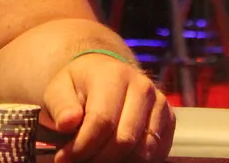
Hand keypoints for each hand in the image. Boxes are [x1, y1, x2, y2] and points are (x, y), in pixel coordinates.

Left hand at [40, 52, 172, 162]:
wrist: (104, 74)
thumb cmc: (79, 85)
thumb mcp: (59, 89)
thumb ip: (61, 107)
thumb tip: (67, 123)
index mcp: (113, 75)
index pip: (102, 120)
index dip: (83, 145)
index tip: (64, 157)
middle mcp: (141, 87)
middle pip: (124, 139)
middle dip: (99, 158)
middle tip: (79, 162)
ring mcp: (159, 103)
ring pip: (143, 150)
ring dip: (117, 162)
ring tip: (95, 157)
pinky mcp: (169, 118)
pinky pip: (157, 152)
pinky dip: (135, 161)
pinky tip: (116, 156)